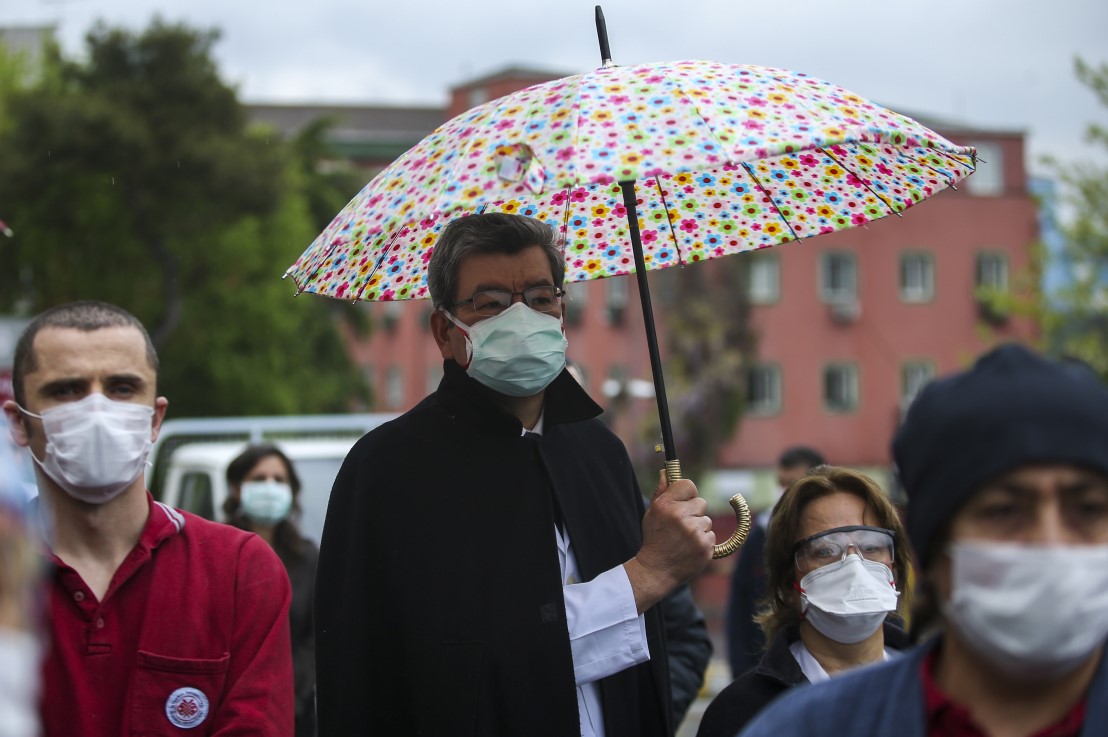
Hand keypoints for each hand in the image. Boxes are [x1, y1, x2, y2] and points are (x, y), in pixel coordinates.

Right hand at [624, 470, 713, 612]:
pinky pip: (711, 535)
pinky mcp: (705, 547)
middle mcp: (681, 516)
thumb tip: (666, 471)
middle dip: (693, 512)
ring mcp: (694, 532)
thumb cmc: (654, 539)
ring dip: (698, 527)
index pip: (688, 484)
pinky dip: (703, 541)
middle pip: (701, 502)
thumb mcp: (652, 513)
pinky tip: (689, 547)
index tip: (684, 500)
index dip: (687, 493)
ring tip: (683, 539)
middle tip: (681, 524)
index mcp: (666, 505)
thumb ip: (661, 491)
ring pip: (706, 520)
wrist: (656, 570)